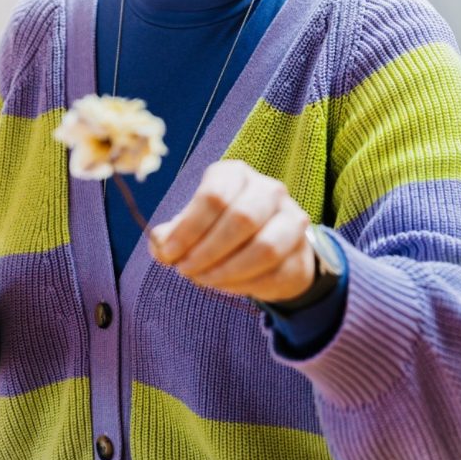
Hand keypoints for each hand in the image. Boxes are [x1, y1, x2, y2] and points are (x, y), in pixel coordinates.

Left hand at [149, 160, 314, 302]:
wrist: (268, 250)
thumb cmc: (220, 231)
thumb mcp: (192, 228)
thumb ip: (171, 235)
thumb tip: (159, 242)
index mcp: (234, 174)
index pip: (213, 196)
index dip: (188, 229)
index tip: (168, 254)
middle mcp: (268, 188)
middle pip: (241, 218)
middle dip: (207, 251)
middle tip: (185, 271)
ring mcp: (291, 216)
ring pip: (264, 247)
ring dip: (227, 271)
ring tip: (204, 280)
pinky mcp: (301, 248)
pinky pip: (274, 271)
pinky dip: (245, 284)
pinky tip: (226, 285)